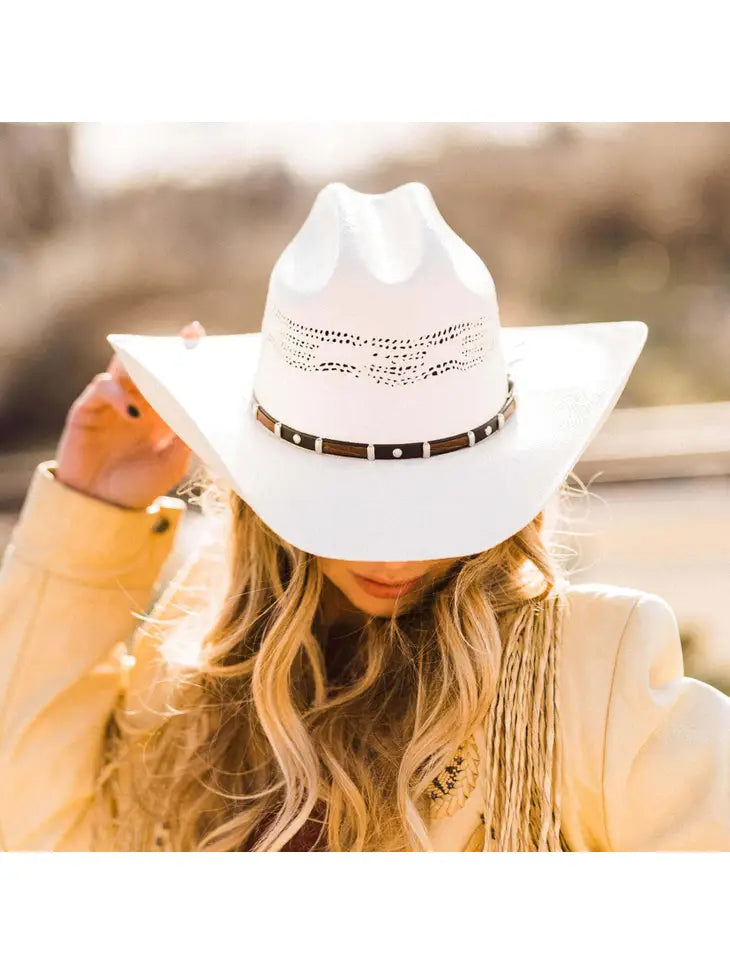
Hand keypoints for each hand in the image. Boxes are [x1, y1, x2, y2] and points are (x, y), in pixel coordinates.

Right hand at [55, 321, 204, 508]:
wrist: (102, 507)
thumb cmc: (140, 485)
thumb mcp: (173, 463)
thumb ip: (186, 438)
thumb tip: (206, 414)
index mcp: (162, 411)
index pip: (173, 376)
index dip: (183, 354)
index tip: (199, 335)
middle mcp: (138, 401)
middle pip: (150, 364)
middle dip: (166, 349)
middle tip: (188, 338)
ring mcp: (112, 403)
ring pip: (125, 369)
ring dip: (141, 365)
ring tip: (158, 371)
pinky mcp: (87, 410)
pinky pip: (102, 388)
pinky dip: (118, 394)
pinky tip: (133, 410)